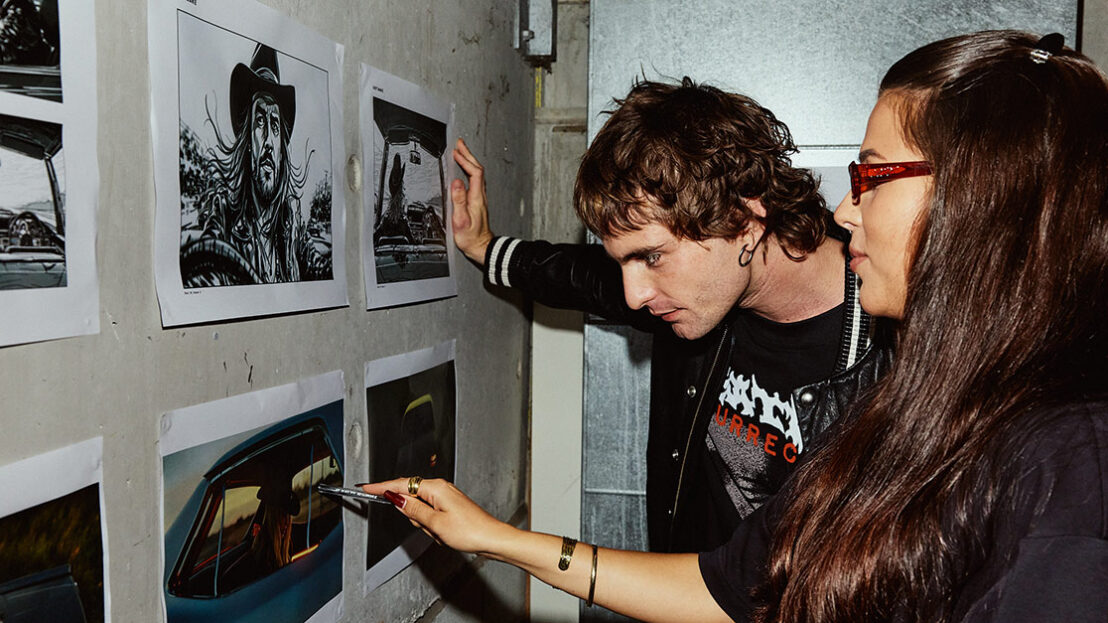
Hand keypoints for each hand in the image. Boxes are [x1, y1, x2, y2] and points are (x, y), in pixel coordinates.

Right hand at [361, 477, 512, 556]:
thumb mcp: (435, 523)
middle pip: (410, 497)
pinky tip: (444, 534)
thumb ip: (413, 510)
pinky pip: (430, 514)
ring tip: (441, 533)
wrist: (491, 538)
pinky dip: (432, 525)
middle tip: (428, 528)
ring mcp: (445, 496)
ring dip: (425, 524)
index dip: (381, 487)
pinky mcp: (449, 506)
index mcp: (435, 488)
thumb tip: (396, 499)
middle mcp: (440, 488)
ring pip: (420, 509)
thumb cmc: (470, 531)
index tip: (366, 487)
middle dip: (413, 516)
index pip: (400, 485)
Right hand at [451, 138, 493, 263]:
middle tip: (460, 144)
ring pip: (477, 174)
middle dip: (468, 155)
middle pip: (477, 169)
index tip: (456, 152)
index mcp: (476, 197)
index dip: (466, 160)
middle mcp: (480, 195)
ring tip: (461, 153)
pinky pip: (474, 180)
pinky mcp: (477, 202)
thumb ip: (459, 200)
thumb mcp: (461, 219)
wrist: (480, 247)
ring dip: (469, 161)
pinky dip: (468, 171)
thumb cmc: (471, 237)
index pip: (474, 172)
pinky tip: (463, 171)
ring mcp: (479, 198)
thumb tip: (456, 182)